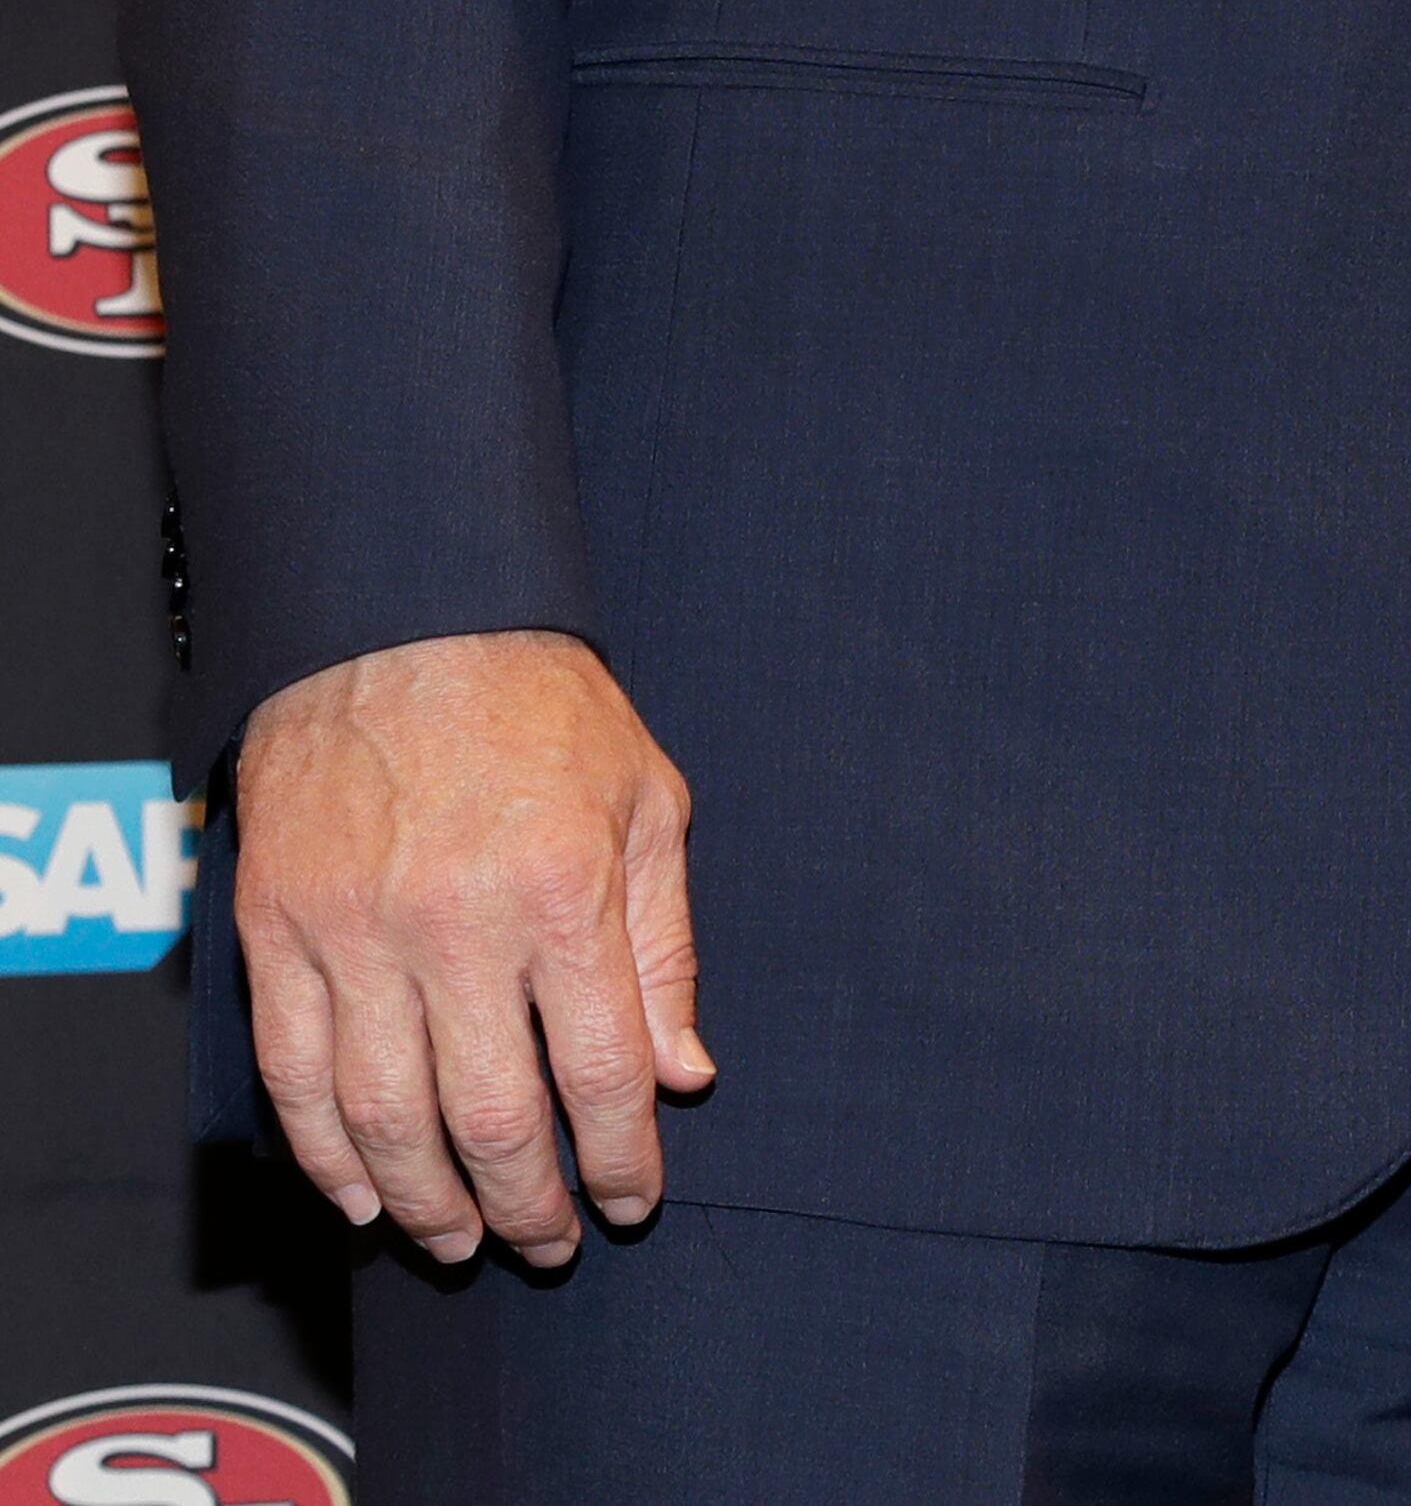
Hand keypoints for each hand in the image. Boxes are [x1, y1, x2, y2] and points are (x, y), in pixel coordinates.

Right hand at [235, 629, 707, 1266]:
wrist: (404, 621)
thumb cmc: (543, 705)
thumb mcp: (647, 799)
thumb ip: (664, 944)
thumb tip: (681, 1075)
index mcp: (562, 888)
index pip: (600, 1073)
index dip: (621, 1158)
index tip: (633, 1198)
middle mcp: (455, 923)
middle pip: (493, 1119)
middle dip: (529, 1205)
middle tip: (550, 1242)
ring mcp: (354, 934)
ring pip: (386, 1120)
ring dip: (431, 1202)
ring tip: (466, 1237)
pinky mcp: (277, 932)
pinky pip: (296, 1077)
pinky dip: (327, 1156)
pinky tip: (368, 1195)